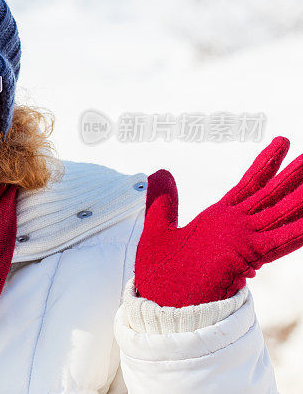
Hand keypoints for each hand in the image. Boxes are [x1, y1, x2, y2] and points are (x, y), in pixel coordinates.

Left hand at [135, 136, 302, 306]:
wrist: (163, 304)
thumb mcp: (157, 228)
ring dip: (302, 197)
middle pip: (273, 194)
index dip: (266, 164)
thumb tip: (160, 172)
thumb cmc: (162, 274)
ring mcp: (245, 240)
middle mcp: (238, 226)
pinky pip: (281, 240)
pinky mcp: (248, 255)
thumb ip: (162, 201)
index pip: (249, 185)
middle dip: (294, 175)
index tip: (281, 141)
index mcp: (221, 218)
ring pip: (283, 212)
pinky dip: (298, 230)